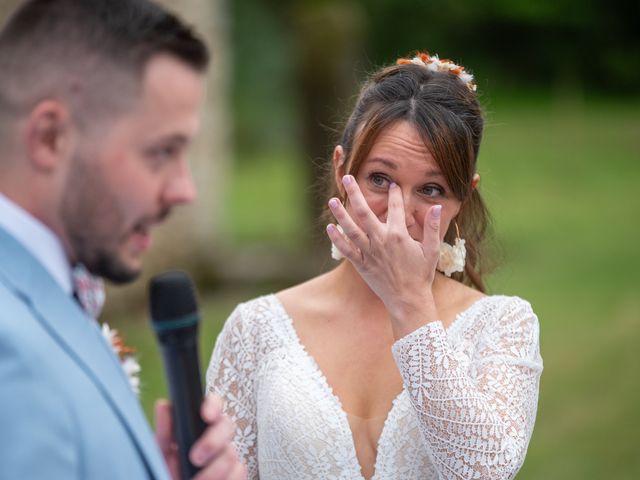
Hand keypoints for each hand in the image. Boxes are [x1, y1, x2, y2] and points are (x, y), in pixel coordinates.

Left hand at [155, 396, 246, 479]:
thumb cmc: (170, 472)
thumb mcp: (163, 454)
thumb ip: (165, 433)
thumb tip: (163, 405)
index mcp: (200, 426)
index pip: (213, 404)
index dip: (213, 405)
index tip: (206, 416)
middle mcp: (217, 437)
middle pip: (227, 425)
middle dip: (212, 442)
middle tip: (196, 458)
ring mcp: (228, 455)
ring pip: (231, 453)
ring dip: (214, 470)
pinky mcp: (237, 472)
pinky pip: (239, 472)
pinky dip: (226, 479)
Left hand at [327, 175, 439, 336]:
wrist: (408, 300)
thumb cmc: (421, 275)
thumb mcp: (432, 250)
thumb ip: (432, 227)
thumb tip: (435, 206)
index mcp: (399, 235)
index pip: (396, 208)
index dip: (394, 195)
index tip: (392, 185)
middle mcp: (381, 241)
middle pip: (365, 212)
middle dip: (355, 194)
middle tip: (347, 178)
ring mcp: (369, 253)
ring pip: (351, 229)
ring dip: (341, 214)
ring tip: (332, 200)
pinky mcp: (361, 265)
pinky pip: (346, 250)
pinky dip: (337, 239)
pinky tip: (330, 228)